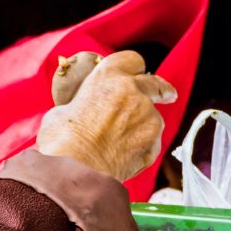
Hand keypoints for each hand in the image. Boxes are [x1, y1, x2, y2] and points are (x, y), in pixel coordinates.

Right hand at [36, 50, 176, 181]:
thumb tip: (82, 110)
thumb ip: (82, 103)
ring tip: (116, 145)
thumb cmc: (62, 140)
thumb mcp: (63, 109)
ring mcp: (148, 118)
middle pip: (155, 84)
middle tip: (167, 95)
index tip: (137, 75)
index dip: (133, 69)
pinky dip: (139, 149)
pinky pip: (150, 143)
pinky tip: (120, 159)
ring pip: (152, 119)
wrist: (76, 170)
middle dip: (162, 90)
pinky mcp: (154, 144)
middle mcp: (134, 92)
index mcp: (109, 76)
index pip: (132, 60)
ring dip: (141, 127)